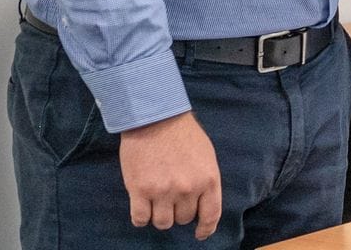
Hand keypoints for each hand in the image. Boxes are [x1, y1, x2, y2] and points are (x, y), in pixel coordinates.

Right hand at [118, 112, 222, 239]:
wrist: (154, 116)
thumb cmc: (182, 134)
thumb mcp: (206, 156)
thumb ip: (205, 181)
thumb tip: (201, 204)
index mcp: (208, 179)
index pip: (210, 215)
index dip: (205, 229)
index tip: (200, 233)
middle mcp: (187, 189)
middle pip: (183, 219)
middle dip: (178, 211)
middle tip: (171, 197)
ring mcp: (163, 191)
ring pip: (162, 223)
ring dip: (159, 216)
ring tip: (156, 201)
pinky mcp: (140, 190)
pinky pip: (140, 219)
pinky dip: (141, 217)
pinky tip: (142, 206)